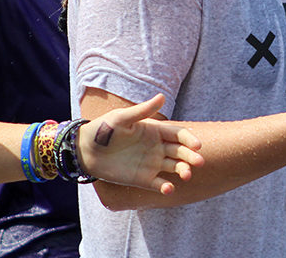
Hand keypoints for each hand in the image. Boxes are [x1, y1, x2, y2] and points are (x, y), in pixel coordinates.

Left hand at [77, 94, 203, 194]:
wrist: (86, 149)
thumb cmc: (104, 129)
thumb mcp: (122, 118)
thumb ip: (143, 111)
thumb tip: (162, 96)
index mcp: (155, 131)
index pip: (178, 134)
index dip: (189, 139)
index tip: (197, 145)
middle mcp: (157, 147)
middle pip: (180, 152)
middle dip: (191, 156)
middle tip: (199, 162)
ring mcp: (152, 164)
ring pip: (174, 167)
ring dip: (183, 171)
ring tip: (187, 174)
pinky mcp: (143, 179)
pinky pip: (159, 184)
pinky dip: (166, 187)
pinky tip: (169, 188)